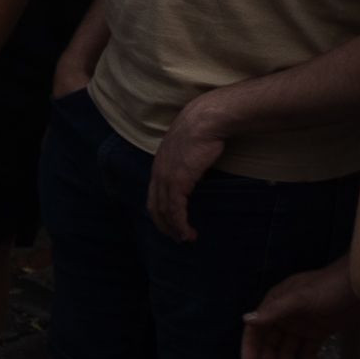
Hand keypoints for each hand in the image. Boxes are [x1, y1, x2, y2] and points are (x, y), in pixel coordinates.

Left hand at [147, 92, 237, 236]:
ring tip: (185, 239)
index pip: (154, 194)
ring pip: (164, 211)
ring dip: (174, 229)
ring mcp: (166, 177)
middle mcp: (158, 172)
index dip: (161, 212)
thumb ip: (186, 161)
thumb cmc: (202, 130)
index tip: (172, 223)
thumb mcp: (189, 148)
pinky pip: (175, 210)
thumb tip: (194, 169)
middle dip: (164, 225)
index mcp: (159, 164)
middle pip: (155, 207)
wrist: (205, 120)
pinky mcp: (177, 181)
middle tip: (177, 236)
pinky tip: (188, 233)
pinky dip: (180, 224)